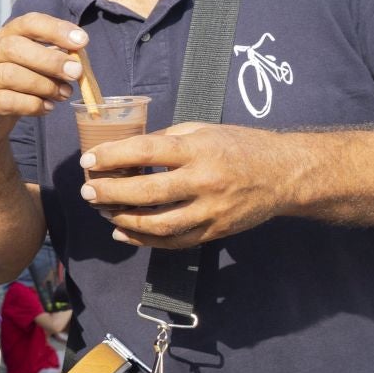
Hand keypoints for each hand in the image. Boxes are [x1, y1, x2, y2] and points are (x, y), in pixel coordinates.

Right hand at [0, 12, 88, 146]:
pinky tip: (47, 108)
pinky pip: (5, 101)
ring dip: (43, 85)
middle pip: (14, 47)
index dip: (55, 29)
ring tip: (63, 94)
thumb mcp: (32, 68)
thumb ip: (52, 60)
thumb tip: (78, 60)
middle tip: (76, 72)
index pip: (28, 23)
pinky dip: (31, 105)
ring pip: (9, 75)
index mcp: (4, 36)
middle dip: (50, 60)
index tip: (82, 40)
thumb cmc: (14, 87)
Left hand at [79, 121, 300, 247]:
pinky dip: (144, 240)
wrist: (284, 174)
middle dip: (110, 193)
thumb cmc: (241, 146)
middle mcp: (204, 180)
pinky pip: (173, 242)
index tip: (90, 161)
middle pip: (147, 191)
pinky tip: (124, 232)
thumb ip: (168, 139)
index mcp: (199, 148)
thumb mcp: (204, 130)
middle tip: (89, 192)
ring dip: (124, 220)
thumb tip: (129, 152)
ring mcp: (210, 210)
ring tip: (104, 212)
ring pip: (157, 224)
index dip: (113, 156)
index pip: (146, 151)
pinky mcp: (214, 232)